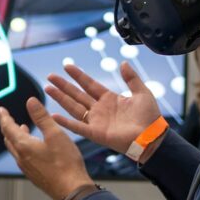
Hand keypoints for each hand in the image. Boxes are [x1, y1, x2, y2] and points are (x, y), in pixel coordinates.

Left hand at [0, 97, 93, 199]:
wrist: (71, 190)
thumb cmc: (65, 163)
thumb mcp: (55, 134)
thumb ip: (42, 117)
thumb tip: (31, 102)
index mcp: (24, 146)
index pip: (8, 127)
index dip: (4, 117)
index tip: (1, 110)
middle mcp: (21, 158)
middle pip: (9, 139)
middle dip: (8, 127)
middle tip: (8, 118)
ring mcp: (27, 168)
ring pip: (15, 149)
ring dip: (16, 137)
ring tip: (22, 129)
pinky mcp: (34, 175)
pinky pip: (23, 158)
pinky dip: (23, 148)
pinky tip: (34, 147)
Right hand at [45, 61, 161, 154]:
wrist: (151, 136)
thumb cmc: (149, 117)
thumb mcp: (142, 92)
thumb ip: (131, 78)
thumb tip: (123, 63)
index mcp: (110, 99)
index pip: (89, 84)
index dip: (78, 75)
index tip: (67, 66)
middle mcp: (100, 109)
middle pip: (77, 94)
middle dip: (63, 85)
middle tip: (50, 77)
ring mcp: (96, 121)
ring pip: (74, 107)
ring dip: (60, 99)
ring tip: (48, 89)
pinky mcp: (95, 133)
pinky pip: (77, 127)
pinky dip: (65, 122)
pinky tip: (53, 116)